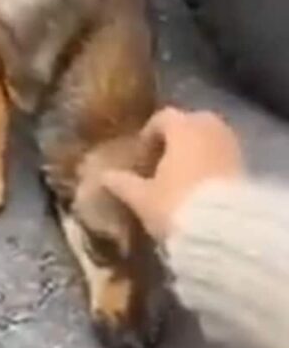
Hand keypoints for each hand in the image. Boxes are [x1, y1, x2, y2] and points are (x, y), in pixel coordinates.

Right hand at [102, 108, 244, 240]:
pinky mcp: (244, 166)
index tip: (141, 153)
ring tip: (180, 174)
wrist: (225, 231)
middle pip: (190, 123)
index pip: (163, 117)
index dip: (149, 133)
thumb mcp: (142, 197)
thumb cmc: (176, 204)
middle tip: (162, 160)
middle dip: (177, 137)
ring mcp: (231, 146)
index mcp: (182, 128)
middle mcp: (210, 129)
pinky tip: (199, 185)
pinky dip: (211, 162)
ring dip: (195, 149)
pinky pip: (222, 154)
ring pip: (209, 138)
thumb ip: (122, 183)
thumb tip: (102, 175)